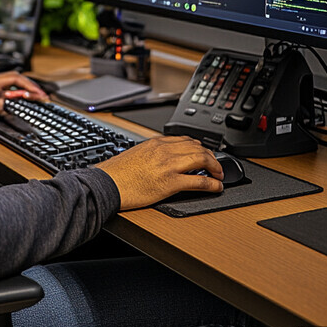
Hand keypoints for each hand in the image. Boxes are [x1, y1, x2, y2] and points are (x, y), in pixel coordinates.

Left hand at [0, 72, 49, 117]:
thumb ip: (5, 105)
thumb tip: (18, 105)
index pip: (18, 79)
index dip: (30, 86)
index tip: (38, 93)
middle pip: (18, 79)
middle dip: (31, 87)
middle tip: (41, 95)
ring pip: (14, 82)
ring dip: (25, 88)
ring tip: (35, 96)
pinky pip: (8, 87)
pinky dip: (17, 91)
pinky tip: (21, 97)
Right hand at [95, 136, 223, 209]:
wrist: (108, 184)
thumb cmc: (117, 173)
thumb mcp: (135, 154)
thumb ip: (151, 153)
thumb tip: (161, 159)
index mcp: (155, 143)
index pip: (185, 139)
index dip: (199, 146)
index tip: (204, 152)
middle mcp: (164, 151)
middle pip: (197, 147)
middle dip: (211, 155)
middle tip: (216, 165)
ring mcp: (168, 166)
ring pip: (201, 159)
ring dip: (215, 167)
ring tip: (219, 175)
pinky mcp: (171, 183)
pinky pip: (199, 181)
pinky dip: (212, 184)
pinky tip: (217, 187)